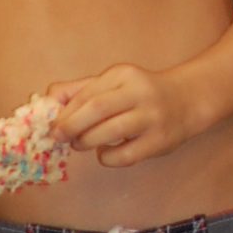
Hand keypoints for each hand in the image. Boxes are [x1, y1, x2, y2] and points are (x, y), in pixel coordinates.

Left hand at [50, 63, 196, 166]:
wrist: (187, 101)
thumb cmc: (140, 94)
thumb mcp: (113, 83)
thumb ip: (79, 90)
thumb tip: (46, 101)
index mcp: (123, 75)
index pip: (86, 93)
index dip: (65, 112)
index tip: (52, 125)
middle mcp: (139, 92)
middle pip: (96, 109)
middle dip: (71, 126)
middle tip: (59, 137)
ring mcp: (152, 117)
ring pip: (110, 132)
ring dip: (87, 141)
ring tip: (81, 144)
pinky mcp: (159, 141)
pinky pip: (125, 155)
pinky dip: (107, 157)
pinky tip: (105, 152)